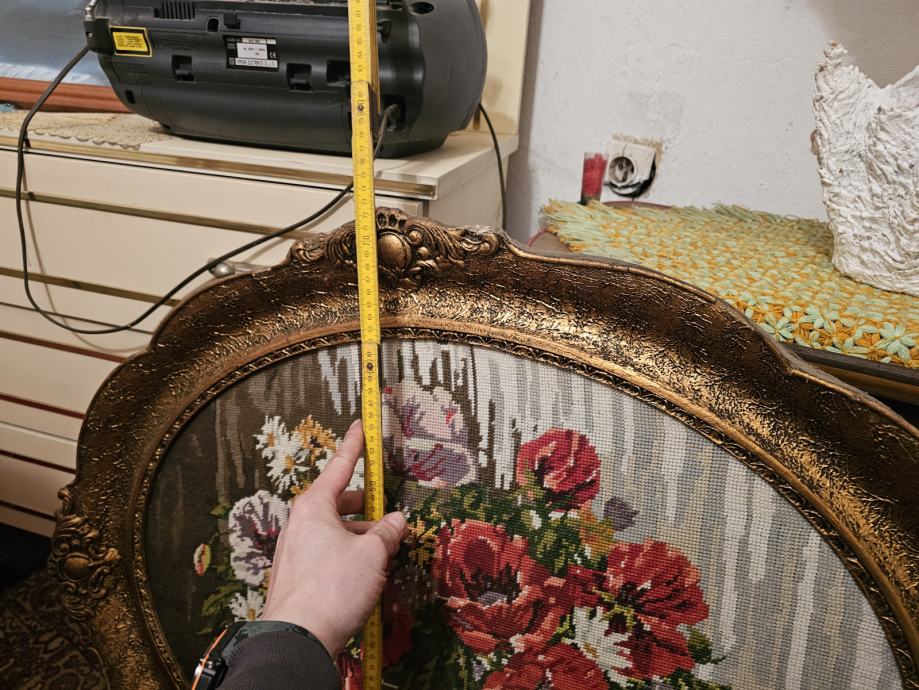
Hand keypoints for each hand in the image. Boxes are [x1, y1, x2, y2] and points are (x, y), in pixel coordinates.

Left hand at [260, 419, 406, 655]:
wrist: (297, 639)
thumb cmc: (332, 590)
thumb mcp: (372, 554)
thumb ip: (387, 533)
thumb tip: (396, 522)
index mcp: (315, 506)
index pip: (340, 466)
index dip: (355, 445)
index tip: (361, 425)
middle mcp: (300, 523)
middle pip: (340, 502)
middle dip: (369, 508)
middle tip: (390, 516)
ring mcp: (295, 550)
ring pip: (336, 532)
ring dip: (361, 538)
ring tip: (385, 555)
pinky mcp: (297, 575)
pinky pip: (328, 554)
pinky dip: (348, 556)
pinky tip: (366, 576)